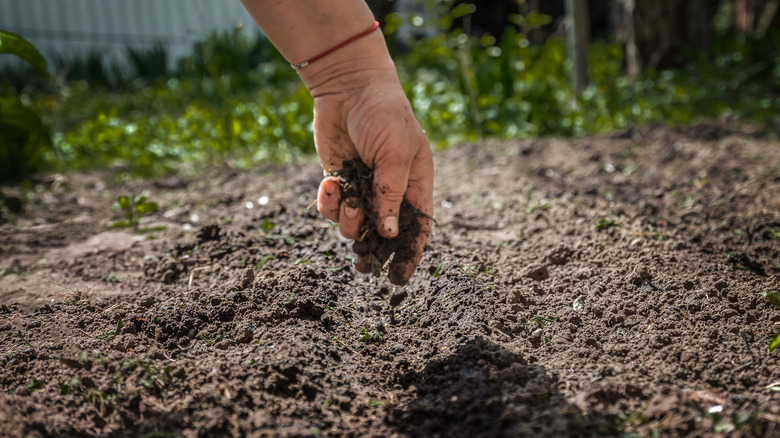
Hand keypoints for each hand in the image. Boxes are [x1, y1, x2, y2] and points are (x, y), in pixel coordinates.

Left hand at [306, 50, 433, 284]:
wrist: (348, 87)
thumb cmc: (384, 115)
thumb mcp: (395, 154)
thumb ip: (391, 194)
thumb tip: (388, 233)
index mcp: (415, 184)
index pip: (417, 227)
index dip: (410, 253)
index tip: (400, 277)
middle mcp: (390, 190)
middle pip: (384, 233)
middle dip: (373, 249)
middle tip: (364, 265)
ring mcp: (363, 187)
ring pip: (355, 224)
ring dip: (347, 219)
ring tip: (344, 195)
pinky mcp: (339, 180)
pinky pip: (332, 207)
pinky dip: (328, 202)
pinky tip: (329, 184)